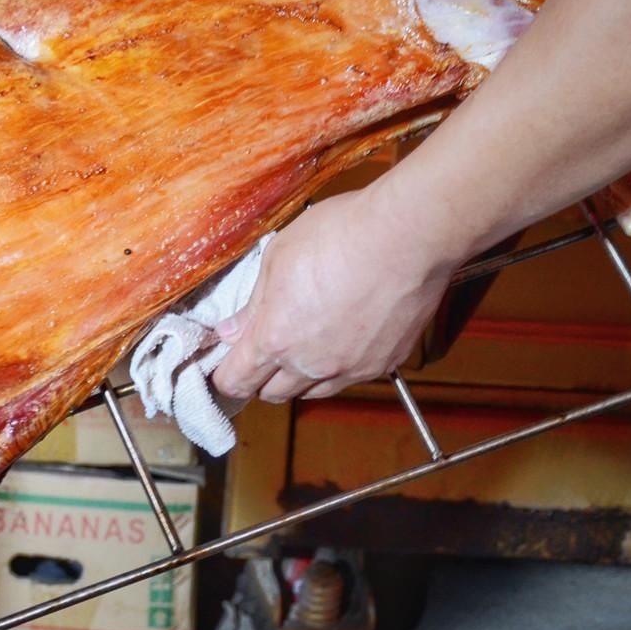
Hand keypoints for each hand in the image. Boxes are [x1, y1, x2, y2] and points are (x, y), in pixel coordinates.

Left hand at [210, 188, 458, 404]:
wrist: (407, 236)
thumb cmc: (340, 235)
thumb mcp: (278, 257)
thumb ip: (253, 303)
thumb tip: (232, 330)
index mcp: (276, 338)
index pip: (237, 381)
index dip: (225, 377)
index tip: (224, 366)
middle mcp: (311, 364)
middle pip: (272, 394)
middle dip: (260, 378)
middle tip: (261, 352)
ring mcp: (350, 368)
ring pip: (312, 392)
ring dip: (298, 379)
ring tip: (301, 347)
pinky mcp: (384, 364)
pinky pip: (349, 379)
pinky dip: (337, 368)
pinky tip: (339, 340)